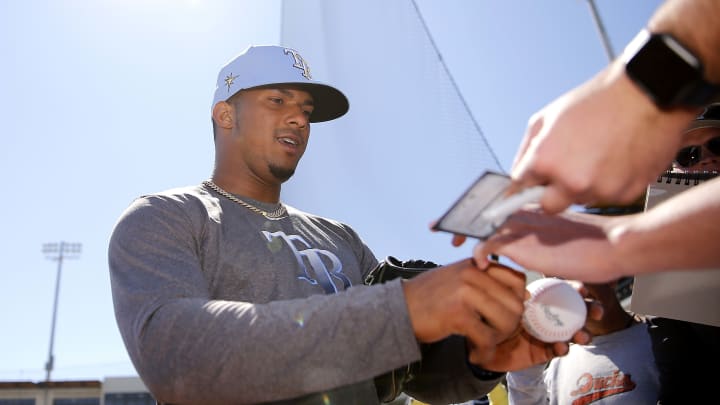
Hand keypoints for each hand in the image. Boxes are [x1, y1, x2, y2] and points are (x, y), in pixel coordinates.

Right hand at [402, 259, 526, 364]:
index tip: (505, 315)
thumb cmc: (428, 298)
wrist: (398, 309)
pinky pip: (486, 338)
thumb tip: (524, 295)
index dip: (518, 301)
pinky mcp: (458, 314)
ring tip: (484, 345)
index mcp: (475, 264)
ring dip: (498, 340)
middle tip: (494, 336)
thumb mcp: (458, 279)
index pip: (517, 279)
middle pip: (515, 304)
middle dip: (510, 326)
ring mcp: (465, 292)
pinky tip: (475, 355)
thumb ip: (486, 283)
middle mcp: (473, 273)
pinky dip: (485, 352)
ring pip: (505, 321)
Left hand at [471, 281, 603, 370]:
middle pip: (579, 310)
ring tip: (583, 335)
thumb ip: (506, 280)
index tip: (583, 290)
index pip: (566, 290)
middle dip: (592, 310)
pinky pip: (558, 350)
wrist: (480, 339)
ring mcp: (549, 333)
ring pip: (574, 332)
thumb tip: (511, 267)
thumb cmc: (490, 311)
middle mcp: (550, 314)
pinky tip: (561, 346)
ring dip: (584, 332)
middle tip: (596, 311)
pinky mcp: (543, 351)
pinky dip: (562, 348)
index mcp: (543, 297)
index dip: (579, 289)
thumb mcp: (499, 294)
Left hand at [472, 209, 628, 282]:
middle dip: (464, 220)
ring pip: (482, 224)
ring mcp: (524, 224)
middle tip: (445, 228)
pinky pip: (488, 243)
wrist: (616, 245)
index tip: (469, 223)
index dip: (482, 213)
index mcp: (537, 206)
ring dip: (467, 234)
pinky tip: (481, 264)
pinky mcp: (523, 241)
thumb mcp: (567, 235)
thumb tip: (542, 248)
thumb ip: (548, 236)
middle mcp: (527, 210)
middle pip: (484, 210)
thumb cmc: (599, 244)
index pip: (501, 205)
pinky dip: (479, 253)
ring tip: (459, 245)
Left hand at [510, 60, 695, 212]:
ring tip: (596, 154)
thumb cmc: (599, 100)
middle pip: (548, 206)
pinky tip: (615, 159)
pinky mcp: (625, 194)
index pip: (520, 190)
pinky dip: (608, 184)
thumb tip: (519, 173)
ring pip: (579, 200)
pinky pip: (607, 198)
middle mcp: (571, 182)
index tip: (524, 188)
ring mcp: (600, 191)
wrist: (648, 93)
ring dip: (581, 185)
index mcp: (546, 162)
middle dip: (549, 194)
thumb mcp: (546, 117)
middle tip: (561, 173)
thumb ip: (526, 150)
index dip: (524, 185)